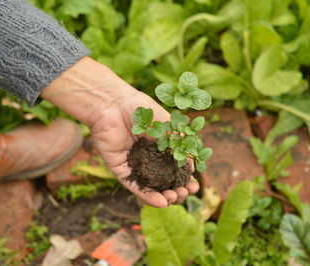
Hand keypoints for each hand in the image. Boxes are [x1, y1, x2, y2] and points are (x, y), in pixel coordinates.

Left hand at [42, 57, 198, 207]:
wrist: (114, 105)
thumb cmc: (141, 110)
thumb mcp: (168, 125)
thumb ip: (179, 145)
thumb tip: (192, 166)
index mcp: (160, 149)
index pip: (175, 170)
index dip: (185, 180)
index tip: (195, 185)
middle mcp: (148, 159)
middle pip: (164, 182)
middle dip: (177, 191)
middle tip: (185, 192)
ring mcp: (135, 165)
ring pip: (151, 188)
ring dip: (164, 197)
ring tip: (174, 197)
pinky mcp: (120, 170)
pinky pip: (135, 187)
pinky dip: (148, 196)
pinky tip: (161, 202)